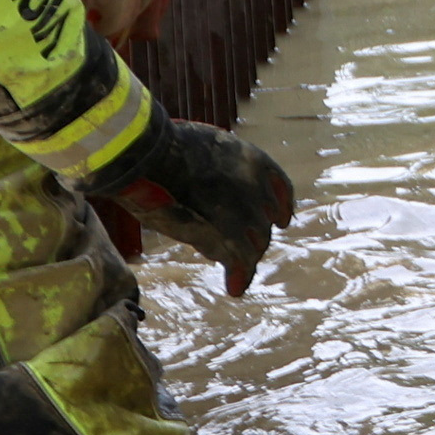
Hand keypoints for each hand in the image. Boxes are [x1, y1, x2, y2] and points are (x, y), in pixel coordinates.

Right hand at [97, 110, 298, 294]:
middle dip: (256, 238)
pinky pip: (240, 260)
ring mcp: (243, 212)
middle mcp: (256, 187)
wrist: (152, 157)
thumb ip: (217, 168)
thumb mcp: (204, 147)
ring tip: (235, 271)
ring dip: (245, 259)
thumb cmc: (165, 148)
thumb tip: (207, 182)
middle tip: (244, 250)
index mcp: (253, 160)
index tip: (282, 221)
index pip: (280, 189)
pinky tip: (235, 287)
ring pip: (254, 245)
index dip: (281, 207)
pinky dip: (239, 275)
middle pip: (264, 222)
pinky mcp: (226, 234)